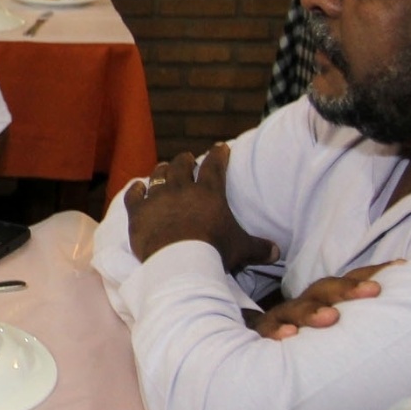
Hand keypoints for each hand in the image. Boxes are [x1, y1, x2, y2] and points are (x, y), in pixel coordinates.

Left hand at [124, 144, 278, 271]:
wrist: (181, 262)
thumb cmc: (214, 252)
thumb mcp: (241, 249)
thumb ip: (258, 247)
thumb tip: (277, 252)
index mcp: (209, 193)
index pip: (215, 166)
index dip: (218, 155)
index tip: (220, 147)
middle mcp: (182, 189)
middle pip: (182, 165)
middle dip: (185, 160)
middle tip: (187, 159)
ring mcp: (157, 198)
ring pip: (158, 175)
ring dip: (162, 170)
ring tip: (163, 168)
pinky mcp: (138, 212)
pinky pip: (134, 195)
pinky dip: (135, 190)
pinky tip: (137, 187)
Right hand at [253, 261, 399, 338]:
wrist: (262, 346)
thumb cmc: (312, 340)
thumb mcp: (339, 326)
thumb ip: (370, 320)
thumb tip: (401, 296)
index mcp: (326, 298)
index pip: (350, 280)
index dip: (374, 272)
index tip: (402, 267)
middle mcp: (305, 303)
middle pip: (324, 290)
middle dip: (349, 289)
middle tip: (374, 291)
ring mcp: (283, 317)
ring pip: (296, 310)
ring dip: (314, 312)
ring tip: (331, 318)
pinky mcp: (263, 332)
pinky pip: (266, 330)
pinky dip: (276, 331)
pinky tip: (289, 335)